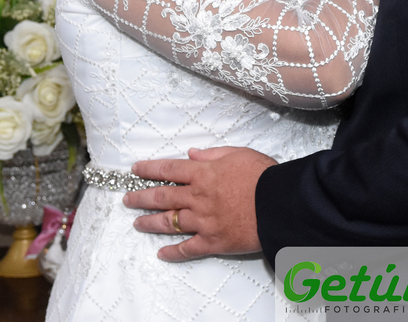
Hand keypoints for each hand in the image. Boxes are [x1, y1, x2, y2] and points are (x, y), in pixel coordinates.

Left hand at [123, 147, 276, 261]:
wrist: (279, 204)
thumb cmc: (264, 176)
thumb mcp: (239, 154)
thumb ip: (213, 154)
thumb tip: (192, 153)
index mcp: (203, 173)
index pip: (169, 169)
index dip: (149, 169)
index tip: (135, 169)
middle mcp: (197, 197)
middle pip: (162, 196)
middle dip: (141, 197)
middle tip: (127, 199)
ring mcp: (203, 221)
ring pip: (169, 222)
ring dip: (150, 222)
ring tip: (137, 223)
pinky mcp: (213, 241)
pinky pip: (188, 249)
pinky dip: (173, 252)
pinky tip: (161, 253)